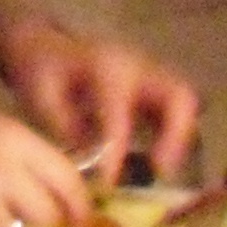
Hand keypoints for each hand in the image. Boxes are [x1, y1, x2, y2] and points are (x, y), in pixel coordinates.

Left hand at [0, 18, 201, 181]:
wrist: (46, 45)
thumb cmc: (43, 70)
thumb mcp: (40, 94)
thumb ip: (63, 125)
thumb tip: (89, 160)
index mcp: (105, 67)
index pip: (119, 109)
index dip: (116, 147)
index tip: (108, 181)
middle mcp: (139, 67)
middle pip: (179, 95)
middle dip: (176, 136)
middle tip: (161, 171)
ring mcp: (153, 75)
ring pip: (186, 105)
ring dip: (180, 140)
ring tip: (162, 173)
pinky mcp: (157, 88)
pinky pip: (178, 112)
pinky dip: (175, 138)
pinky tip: (158, 164)